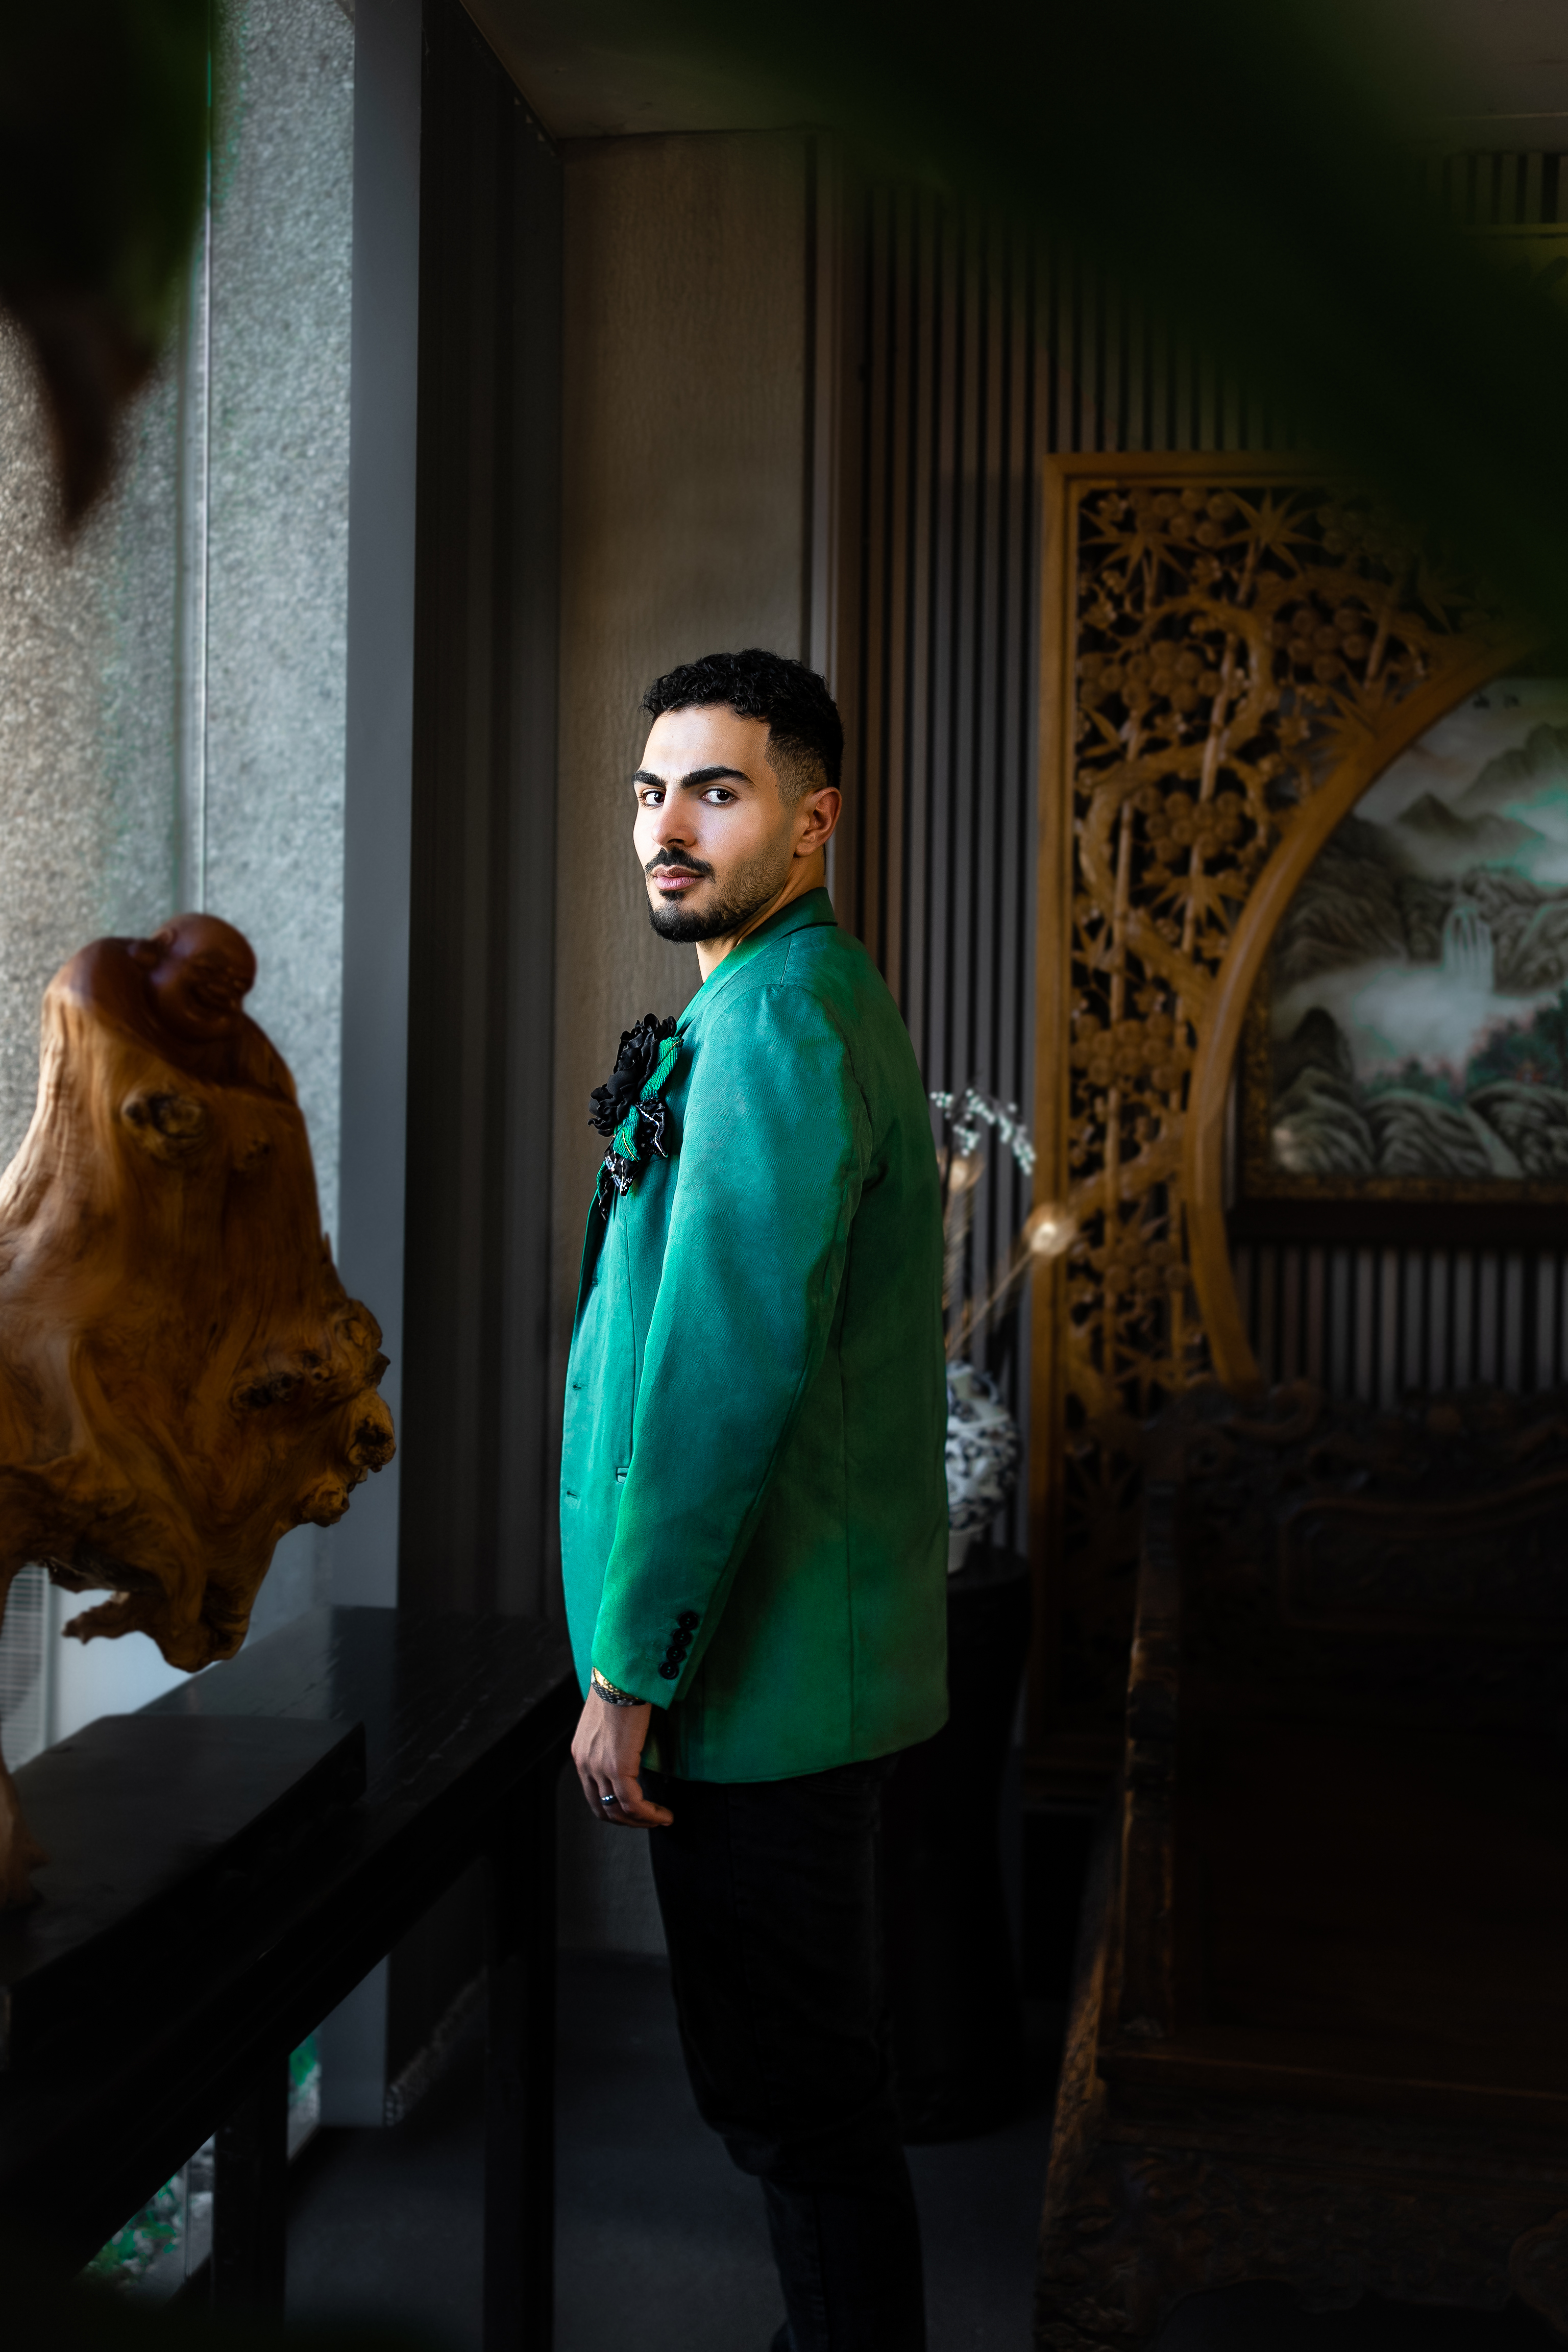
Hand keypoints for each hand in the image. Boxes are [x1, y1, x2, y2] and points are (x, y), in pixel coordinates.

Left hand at [571, 1691, 673, 1828]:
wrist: (622, 1675)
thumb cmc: (621, 1689)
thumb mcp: (609, 1721)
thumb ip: (612, 1741)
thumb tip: (630, 1751)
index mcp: (582, 1754)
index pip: (594, 1795)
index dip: (615, 1810)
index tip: (637, 1812)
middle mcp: (585, 1763)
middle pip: (603, 1808)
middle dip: (628, 1821)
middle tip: (651, 1820)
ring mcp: (599, 1766)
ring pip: (618, 1811)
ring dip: (642, 1821)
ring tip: (662, 1819)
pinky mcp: (617, 1766)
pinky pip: (633, 1802)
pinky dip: (649, 1813)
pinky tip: (663, 1813)